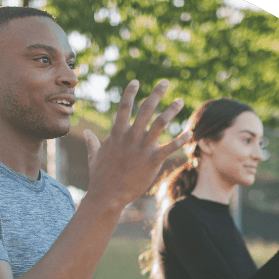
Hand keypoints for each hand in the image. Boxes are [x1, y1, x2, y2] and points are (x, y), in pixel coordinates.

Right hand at [83, 80, 190, 210]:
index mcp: (117, 134)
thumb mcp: (93, 156)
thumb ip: (92, 142)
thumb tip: (87, 133)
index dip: (130, 93)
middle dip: (156, 93)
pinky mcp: (152, 161)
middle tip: (165, 82)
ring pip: (160, 123)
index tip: (136, 81)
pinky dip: (181, 140)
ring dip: (171, 110)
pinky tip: (190, 133)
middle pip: (146, 108)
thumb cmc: (99, 177)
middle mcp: (131, 137)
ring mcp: (142, 148)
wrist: (106, 196)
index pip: (124, 107)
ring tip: (180, 101)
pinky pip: (170, 147)